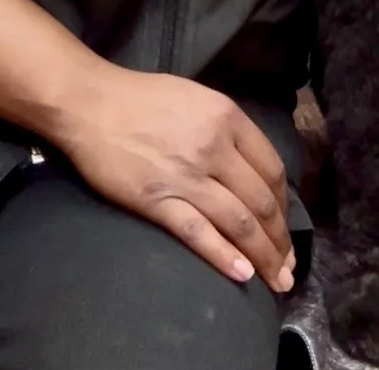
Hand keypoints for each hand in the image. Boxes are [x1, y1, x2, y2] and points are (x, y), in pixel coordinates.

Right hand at [58, 65, 295, 293]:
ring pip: (238, 222)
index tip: (285, 227)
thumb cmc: (143, 98)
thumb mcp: (197, 98)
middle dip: (279, 240)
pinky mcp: (157, 201)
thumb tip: (249, 166)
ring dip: (262, 256)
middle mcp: (214, 148)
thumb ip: (226, 128)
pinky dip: (224, 257)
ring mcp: (186, 176)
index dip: (283, 204)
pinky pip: (198, 233)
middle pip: (260, 201)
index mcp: (227, 118)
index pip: (271, 169)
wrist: (92, 104)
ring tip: (276, 280)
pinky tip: (242, 274)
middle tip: (287, 266)